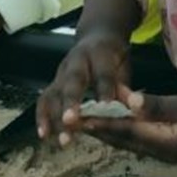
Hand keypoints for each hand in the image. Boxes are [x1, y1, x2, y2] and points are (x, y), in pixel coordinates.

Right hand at [36, 29, 131, 145]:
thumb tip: (133, 107)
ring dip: (55, 117)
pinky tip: (45, 135)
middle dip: (70, 102)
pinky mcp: (54, 83)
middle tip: (70, 121)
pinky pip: (44, 100)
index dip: (104, 89)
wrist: (96, 36)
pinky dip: (43, 118)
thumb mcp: (123, 67)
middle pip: (72, 82)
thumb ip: (125, 88)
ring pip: (55, 93)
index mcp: (99, 54)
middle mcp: (76, 61)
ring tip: (62, 139)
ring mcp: (62, 72)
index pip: (102, 73)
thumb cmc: (113, 58)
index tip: (107, 107)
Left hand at [79, 82, 176, 162]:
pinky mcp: (173, 147)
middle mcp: (163, 152)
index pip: (126, 132)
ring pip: (130, 142)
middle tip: (73, 119)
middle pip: (123, 141)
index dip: (100, 123)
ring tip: (86, 120)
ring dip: (109, 131)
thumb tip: (127, 102)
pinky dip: (125, 130)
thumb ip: (157, 105)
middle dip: (98, 129)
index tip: (78, 116)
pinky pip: (141, 140)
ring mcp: (168, 152)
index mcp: (167, 143)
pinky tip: (116, 121)